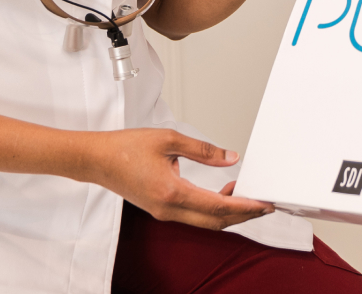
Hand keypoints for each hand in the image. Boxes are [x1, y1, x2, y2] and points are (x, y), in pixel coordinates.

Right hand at [82, 128, 274, 229]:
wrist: (97, 159)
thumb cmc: (125, 148)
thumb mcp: (169, 140)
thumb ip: (203, 150)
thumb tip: (231, 158)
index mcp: (171, 192)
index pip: (217, 206)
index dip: (245, 206)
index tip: (264, 203)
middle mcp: (168, 209)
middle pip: (216, 221)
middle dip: (244, 215)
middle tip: (265, 203)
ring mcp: (164, 213)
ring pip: (206, 222)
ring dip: (229, 212)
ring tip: (248, 197)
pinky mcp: (161, 210)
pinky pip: (194, 216)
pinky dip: (213, 209)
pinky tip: (223, 195)